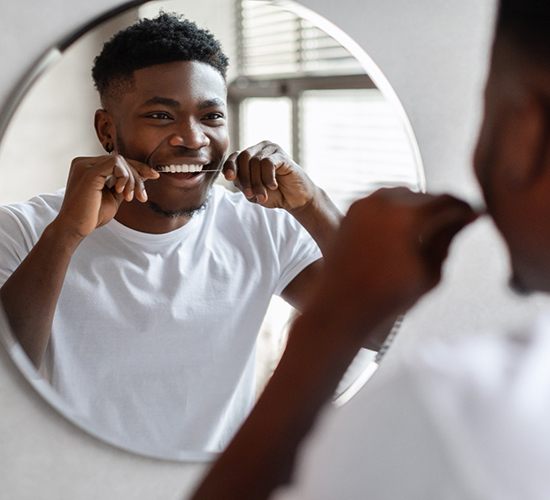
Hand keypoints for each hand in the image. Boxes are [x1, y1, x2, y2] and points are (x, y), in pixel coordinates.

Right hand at [55, 153, 158, 238]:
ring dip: (132, 179)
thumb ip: (125, 184)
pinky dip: (124, 177)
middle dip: (137, 177)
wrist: (75, 229)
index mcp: (89, 167)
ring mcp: (85, 165)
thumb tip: (143, 174)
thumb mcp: (114, 197)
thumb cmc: (92, 215)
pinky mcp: (89, 172)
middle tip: (142, 197)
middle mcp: (85, 162)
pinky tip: (122, 192)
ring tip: (130, 198)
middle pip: (121, 160)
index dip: (138, 167)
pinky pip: (115, 164)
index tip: (154, 176)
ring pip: (120, 161)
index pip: (118, 161)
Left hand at [222, 141, 315, 210]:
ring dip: (257, 183)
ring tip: (263, 195)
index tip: (230, 178)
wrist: (294, 200)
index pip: (234, 157)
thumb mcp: (252, 191)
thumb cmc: (273, 194)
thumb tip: (229, 175)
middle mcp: (260, 149)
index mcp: (250, 156)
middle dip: (245, 179)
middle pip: (243, 159)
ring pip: (255, 162)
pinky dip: (268, 177)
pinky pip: (268, 163)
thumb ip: (241, 182)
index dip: (230, 166)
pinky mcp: (282, 155)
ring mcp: (271, 149)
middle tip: (250, 195)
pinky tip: (273, 186)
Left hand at [314, 188, 477, 334]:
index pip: (447, 201)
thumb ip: (448, 240)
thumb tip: (465, 219)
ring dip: (418, 207)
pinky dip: (395, 210)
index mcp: (407, 216)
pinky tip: (402, 230)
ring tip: (428, 229)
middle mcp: (383, 202)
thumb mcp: (430, 273)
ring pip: (402, 195)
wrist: (340, 305)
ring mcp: (364, 204)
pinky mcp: (351, 211)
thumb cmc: (387, 296)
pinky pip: (382, 202)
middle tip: (454, 224)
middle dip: (441, 208)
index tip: (473, 217)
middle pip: (425, 196)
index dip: (464, 209)